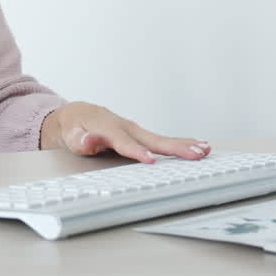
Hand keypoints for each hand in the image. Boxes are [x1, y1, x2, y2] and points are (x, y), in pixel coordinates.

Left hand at [40, 101, 209, 162]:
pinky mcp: (142, 135)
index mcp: (109, 128)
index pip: (124, 142)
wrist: (79, 115)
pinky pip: (162, 140)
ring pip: (161, 139)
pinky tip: (199, 146)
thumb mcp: (70, 135)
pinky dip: (181, 143)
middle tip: (195, 153)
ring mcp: (136, 130)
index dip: (137, 151)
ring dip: (183, 144)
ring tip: (205, 149)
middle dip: (173, 147)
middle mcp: (127, 127)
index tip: (150, 160)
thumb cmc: (75, 128)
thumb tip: (86, 141)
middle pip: (152, 139)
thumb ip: (79, 139)